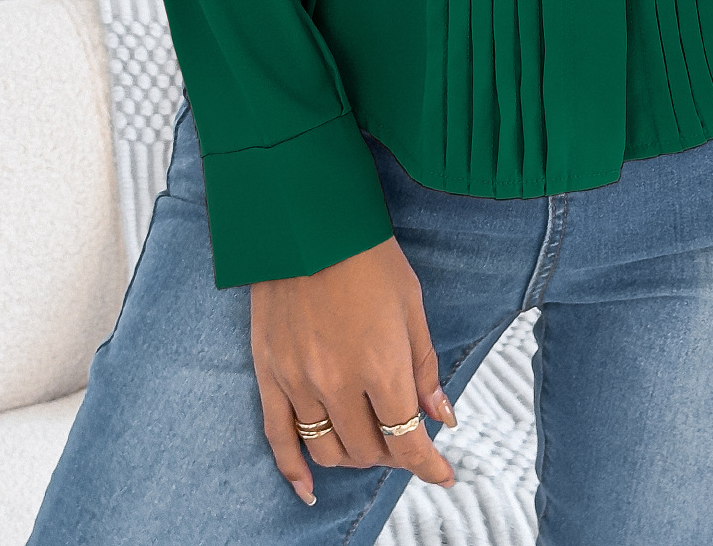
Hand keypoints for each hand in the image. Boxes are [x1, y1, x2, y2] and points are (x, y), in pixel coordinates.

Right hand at [251, 235, 457, 507]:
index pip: (407, 440)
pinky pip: (278, 439)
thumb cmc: (366, 255)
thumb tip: (442, 416)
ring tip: (369, 442)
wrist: (306, 222)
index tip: (444, 474)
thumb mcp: (411, 303)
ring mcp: (299, 382)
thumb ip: (424, 366)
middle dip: (394, 454)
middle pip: (368, 450)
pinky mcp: (269, 374)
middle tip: (406, 440)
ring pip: (328, 450)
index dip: (429, 464)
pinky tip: (308, 490)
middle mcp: (338, 383)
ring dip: (354, 456)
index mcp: (381, 365)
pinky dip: (293, 471)